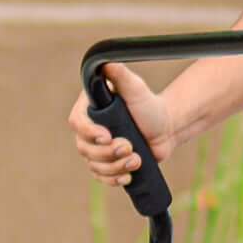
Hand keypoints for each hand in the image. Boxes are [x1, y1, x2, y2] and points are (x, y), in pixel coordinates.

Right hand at [67, 61, 175, 187]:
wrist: (166, 128)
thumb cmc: (150, 106)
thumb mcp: (136, 88)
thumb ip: (120, 75)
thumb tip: (105, 63)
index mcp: (90, 109)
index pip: (77, 122)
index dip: (89, 132)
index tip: (108, 136)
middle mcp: (89, 129)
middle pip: (84, 148)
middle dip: (108, 152)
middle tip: (130, 147)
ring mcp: (96, 149)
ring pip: (94, 165)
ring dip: (115, 167)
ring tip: (137, 159)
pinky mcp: (106, 164)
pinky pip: (101, 177)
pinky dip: (113, 179)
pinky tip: (127, 177)